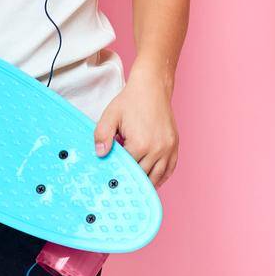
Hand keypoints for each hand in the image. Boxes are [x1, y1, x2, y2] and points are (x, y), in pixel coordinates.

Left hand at [93, 70, 178, 187]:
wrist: (152, 87)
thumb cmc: (131, 101)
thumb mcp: (110, 115)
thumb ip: (101, 135)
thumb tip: (100, 154)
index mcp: (140, 144)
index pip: (127, 169)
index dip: (118, 173)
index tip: (111, 178)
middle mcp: (157, 149)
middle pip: (142, 176)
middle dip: (131, 180)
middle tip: (121, 187)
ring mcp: (168, 148)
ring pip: (157, 176)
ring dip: (147, 183)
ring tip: (136, 188)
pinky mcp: (174, 144)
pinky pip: (170, 168)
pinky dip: (162, 177)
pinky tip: (153, 180)